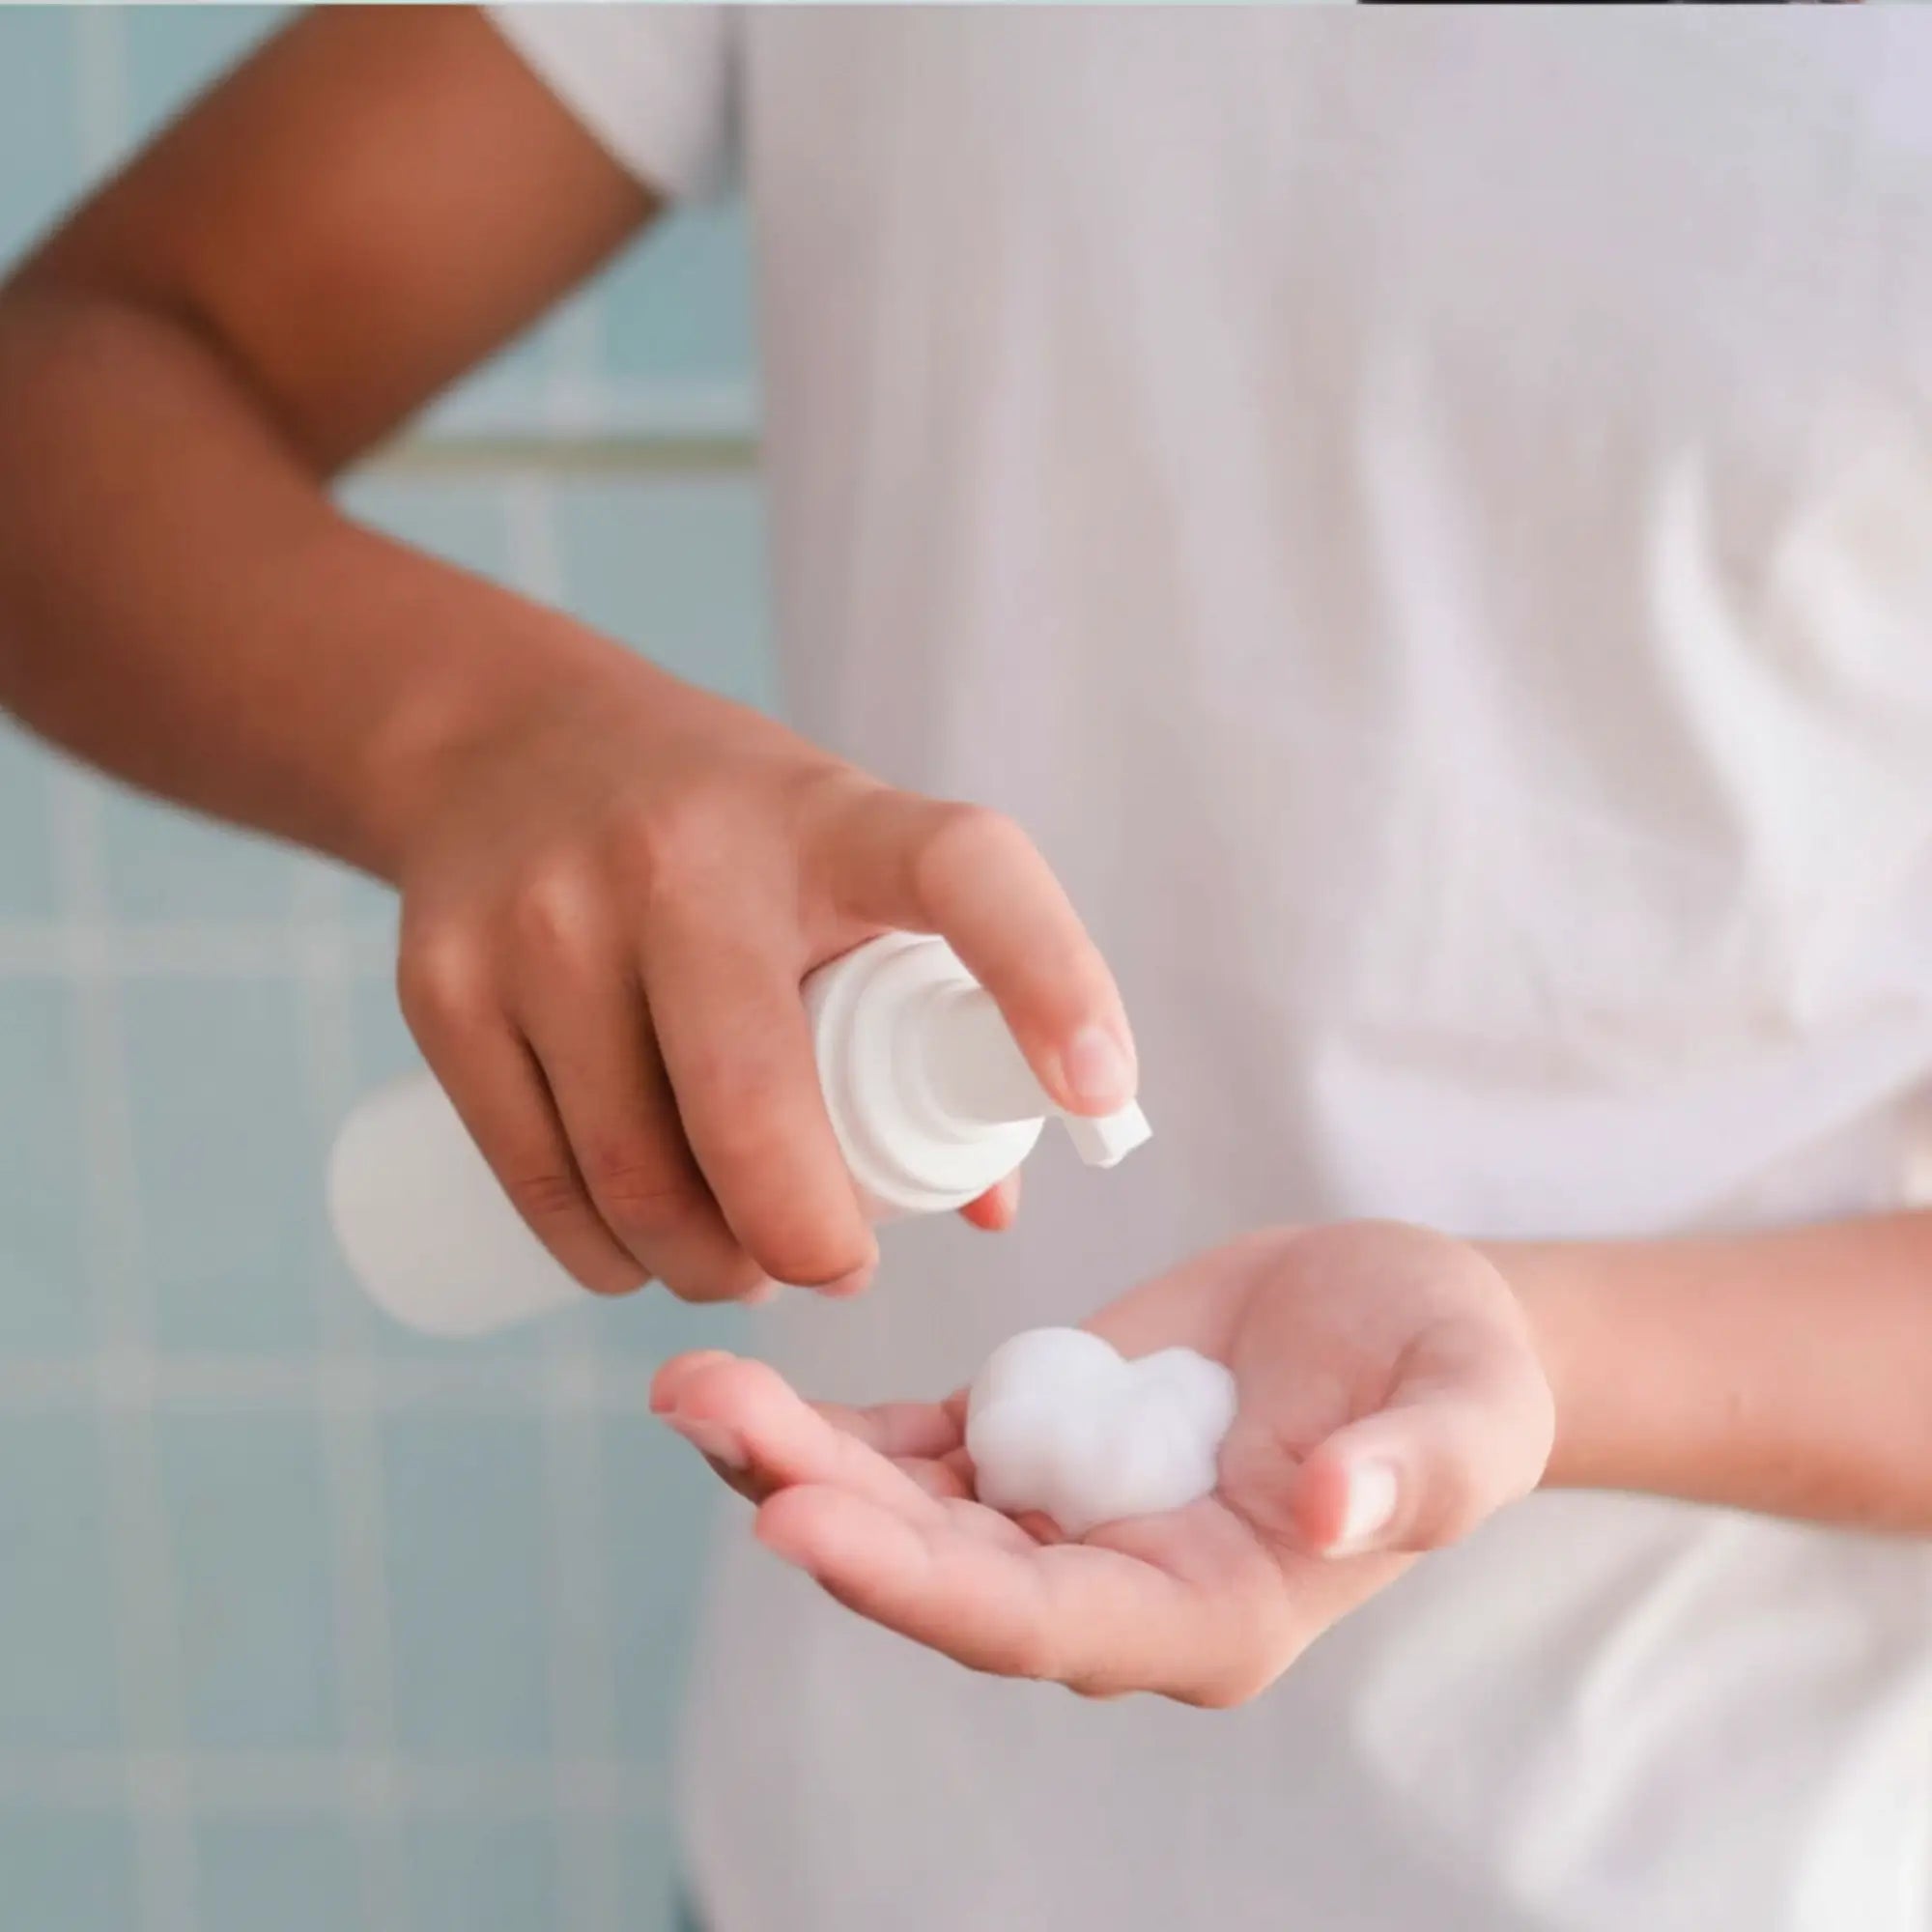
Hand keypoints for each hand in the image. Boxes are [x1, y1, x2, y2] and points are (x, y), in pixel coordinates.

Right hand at [393, 648, 1133, 1304]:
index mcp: (828, 820)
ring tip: (741, 1263)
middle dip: (814, 1241)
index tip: (1101, 1093)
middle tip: (840, 1271)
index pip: (965, 870)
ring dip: (709, 1266)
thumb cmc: (732, 839)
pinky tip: (645, 1250)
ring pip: (638, 1175)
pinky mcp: (444, 982)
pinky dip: (608, 1256)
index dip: (1048, 977)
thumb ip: (929, 1009)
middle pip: (756, 1105)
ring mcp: (546, 915)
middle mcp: (684, 856)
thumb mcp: (845, 859)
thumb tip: (985, 1202)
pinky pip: (544, 1184)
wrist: (506, 744)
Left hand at [653, 1221, 1554, 1704]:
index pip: (1042, 1623)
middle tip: (705, 1415)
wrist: (1408, 1322)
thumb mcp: (1472, 1408)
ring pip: (905, 1510)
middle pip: (939, 1570)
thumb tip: (1329, 1507)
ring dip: (796, 1458)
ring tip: (691, 1388)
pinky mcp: (1037, 1440)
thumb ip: (1417, 1472)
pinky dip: (837, 1425)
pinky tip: (747, 1390)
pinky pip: (918, 1450)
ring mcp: (1065, 1514)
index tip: (799, 1522)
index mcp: (1212, 1610)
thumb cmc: (1456, 1371)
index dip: (918, 1584)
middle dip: (816, 1503)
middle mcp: (1114, 1583)